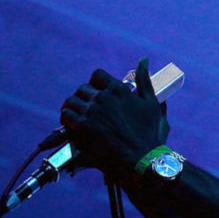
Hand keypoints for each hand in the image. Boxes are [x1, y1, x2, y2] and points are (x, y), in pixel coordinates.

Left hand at [60, 58, 166, 176]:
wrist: (140, 157)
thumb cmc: (148, 131)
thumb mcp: (151, 102)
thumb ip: (144, 79)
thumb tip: (143, 59)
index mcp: (118, 89)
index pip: (97, 75)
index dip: (96, 82)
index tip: (98, 91)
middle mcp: (102, 97)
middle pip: (83, 88)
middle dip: (85, 96)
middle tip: (89, 107)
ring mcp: (91, 112)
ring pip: (72, 100)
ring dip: (74, 106)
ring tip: (78, 114)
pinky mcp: (82, 127)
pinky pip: (66, 115)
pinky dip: (67, 118)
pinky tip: (73, 123)